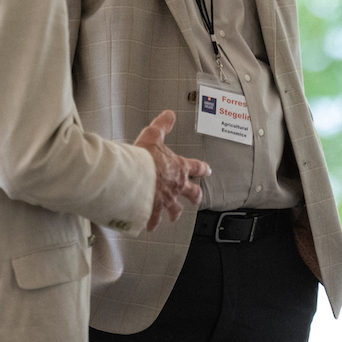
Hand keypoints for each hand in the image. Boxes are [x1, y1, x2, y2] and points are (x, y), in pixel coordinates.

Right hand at [134, 110, 209, 230]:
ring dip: (174, 213)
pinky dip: (151, 223)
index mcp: (179, 168)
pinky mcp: (153, 210)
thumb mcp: (154, 135)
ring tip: (174, 217)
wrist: (134, 176)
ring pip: (175, 210)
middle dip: (195, 196)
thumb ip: (162, 125)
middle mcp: (176, 186)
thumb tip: (169, 114)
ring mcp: (166, 199)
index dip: (202, 169)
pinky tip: (149, 227)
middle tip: (197, 199)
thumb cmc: (144, 157)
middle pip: (192, 193)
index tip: (207, 171)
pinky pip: (153, 219)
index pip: (196, 167)